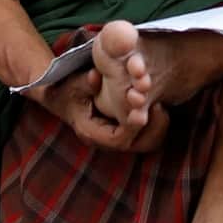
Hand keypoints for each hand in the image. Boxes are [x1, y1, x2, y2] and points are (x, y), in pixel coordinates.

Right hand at [37, 66, 169, 153]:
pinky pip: (147, 134)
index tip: (144, 106)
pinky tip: (157, 103)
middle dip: (154, 130)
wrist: (60, 96)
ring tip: (162, 105)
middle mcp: (106, 140)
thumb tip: (95, 76)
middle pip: (139, 147)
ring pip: (146, 143)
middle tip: (161, 107)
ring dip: (158, 127)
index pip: (118, 139)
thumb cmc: (67, 89)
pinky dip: (155, 123)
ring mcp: (117, 137)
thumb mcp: (73, 84)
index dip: (134, 125)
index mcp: (91, 133)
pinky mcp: (125, 130)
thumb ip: (85, 82)